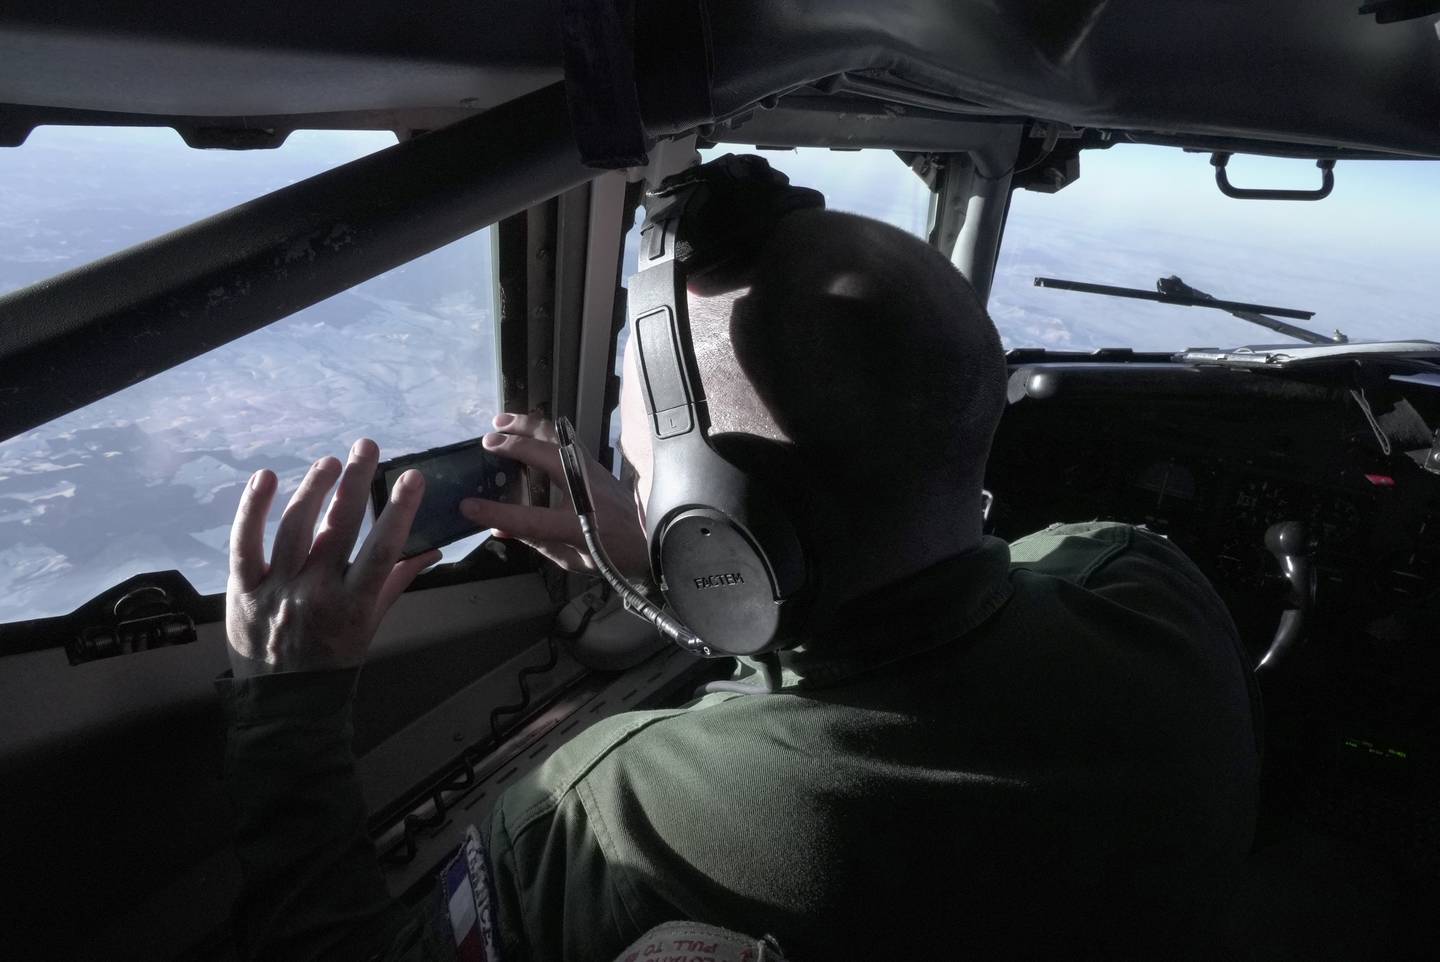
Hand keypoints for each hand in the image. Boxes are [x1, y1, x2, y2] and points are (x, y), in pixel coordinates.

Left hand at [226, 439, 441, 676]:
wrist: (284, 703)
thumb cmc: (335, 661)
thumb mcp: (372, 625)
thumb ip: (396, 583)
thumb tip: (430, 550)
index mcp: (353, 605)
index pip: (382, 550)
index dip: (399, 511)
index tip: (412, 477)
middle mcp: (315, 593)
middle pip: (339, 527)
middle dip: (356, 481)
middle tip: (366, 446)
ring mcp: (276, 589)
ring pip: (296, 527)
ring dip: (315, 487)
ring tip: (330, 463)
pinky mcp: (242, 589)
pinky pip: (245, 542)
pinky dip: (254, 508)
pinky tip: (268, 477)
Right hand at [459, 413, 648, 577]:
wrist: (653, 541)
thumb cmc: (612, 556)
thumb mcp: (571, 560)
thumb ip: (534, 541)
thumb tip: (497, 529)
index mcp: (578, 525)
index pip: (529, 519)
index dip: (496, 513)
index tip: (468, 506)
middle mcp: (587, 490)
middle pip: (546, 455)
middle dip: (513, 444)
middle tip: (487, 441)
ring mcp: (594, 472)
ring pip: (558, 436)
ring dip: (528, 425)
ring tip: (502, 420)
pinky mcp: (597, 464)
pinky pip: (566, 439)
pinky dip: (543, 430)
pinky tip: (529, 428)